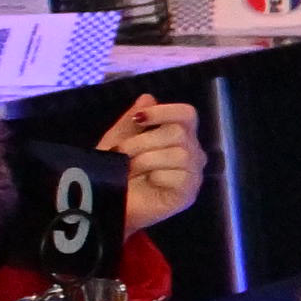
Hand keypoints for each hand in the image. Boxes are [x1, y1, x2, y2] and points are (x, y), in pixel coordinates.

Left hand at [95, 94, 201, 236]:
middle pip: (179, 133)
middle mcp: (192, 153)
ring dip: (145, 159)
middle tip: (120, 153)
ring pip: (179, 154)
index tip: (139, 119)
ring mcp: (193, 174)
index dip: (165, 112)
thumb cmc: (114, 171)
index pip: (186, 114)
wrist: (107, 202)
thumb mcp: (118, 139)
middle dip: (143, 141)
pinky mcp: (189, 193)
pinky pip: (179, 176)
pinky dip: (156, 176)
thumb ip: (132, 119)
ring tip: (128, 169)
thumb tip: (147, 97)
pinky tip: (147, 183)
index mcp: (178, 136)